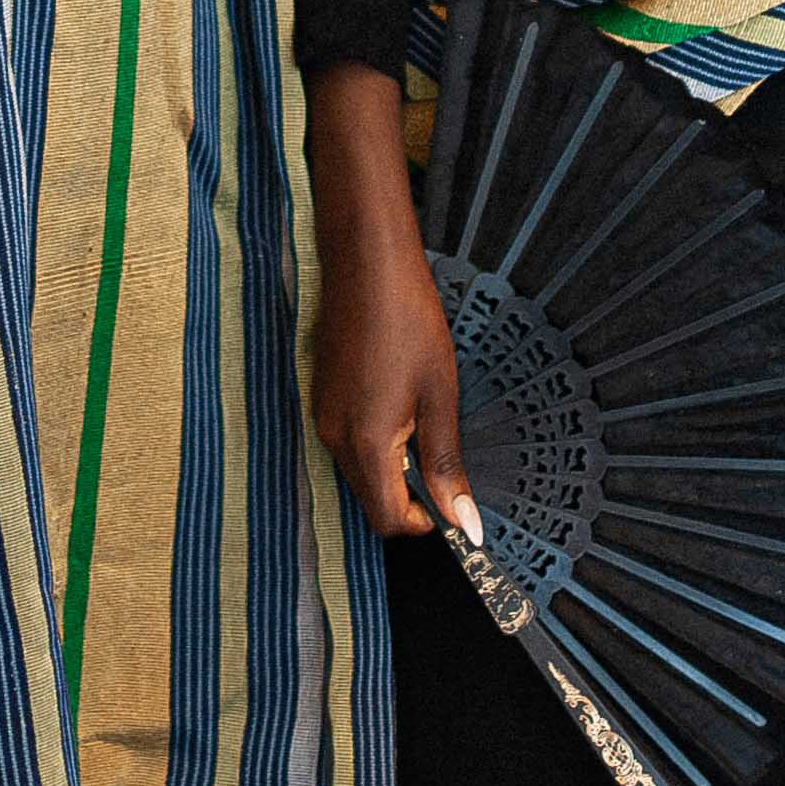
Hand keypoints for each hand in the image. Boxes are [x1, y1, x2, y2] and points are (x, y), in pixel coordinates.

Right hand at [305, 67, 481, 547]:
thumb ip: (446, 463)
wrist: (366, 262)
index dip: (425, 522)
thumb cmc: (408, 321)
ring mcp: (323, 417)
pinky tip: (401, 401)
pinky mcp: (322, 397)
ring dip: (394, 468)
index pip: (388, 520)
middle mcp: (334, 439)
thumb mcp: (440, 395)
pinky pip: (349, 442)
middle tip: (446, 459)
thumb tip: (462, 521)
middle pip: (371, 501)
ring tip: (425, 420)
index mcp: (365, 444)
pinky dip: (377, 443)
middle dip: (411, 497)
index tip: (455, 499)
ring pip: (360, 472)